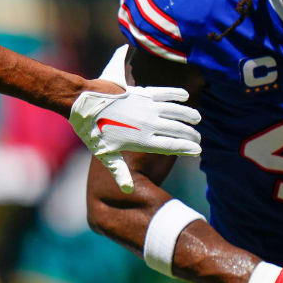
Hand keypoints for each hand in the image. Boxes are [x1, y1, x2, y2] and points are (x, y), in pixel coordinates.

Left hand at [69, 47, 200, 192]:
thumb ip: (120, 171)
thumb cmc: (93, 133)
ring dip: (189, 115)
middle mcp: (148, 123)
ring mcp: (146, 107)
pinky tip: (186, 97)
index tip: (198, 151)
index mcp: (141, 140)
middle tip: (198, 139)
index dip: (188, 148)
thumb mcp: (105, 155)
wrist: (85, 104)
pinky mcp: (142, 93)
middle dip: (191, 135)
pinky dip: (177, 94)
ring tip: (196, 120)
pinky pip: (165, 93)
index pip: (172, 146)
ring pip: (176, 111)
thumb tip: (128, 190)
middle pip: (178, 130)